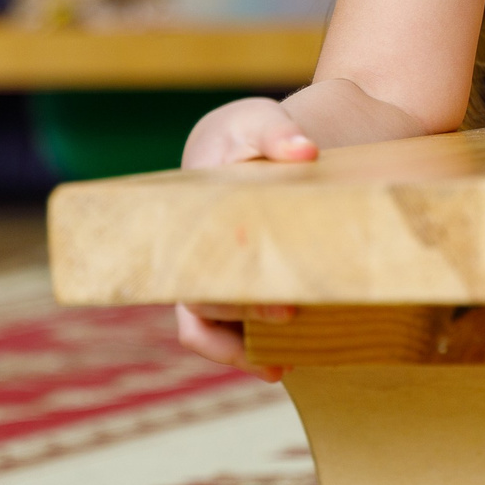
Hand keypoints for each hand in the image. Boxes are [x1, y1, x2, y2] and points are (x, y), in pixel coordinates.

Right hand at [174, 97, 318, 379]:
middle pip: (203, 294)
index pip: (181, 256)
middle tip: (289, 311)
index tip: (254, 287)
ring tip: (277, 365)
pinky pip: (229, 332)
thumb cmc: (254, 133)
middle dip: (243, 308)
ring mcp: (212, 276)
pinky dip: (247, 352)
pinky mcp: (242, 290)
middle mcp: (188, 252)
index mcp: (182, 212)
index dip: (209, 276)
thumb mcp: (259, 119)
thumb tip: (303, 150)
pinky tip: (280, 364)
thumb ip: (276, 131)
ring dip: (237, 348)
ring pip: (207, 325)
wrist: (280, 147)